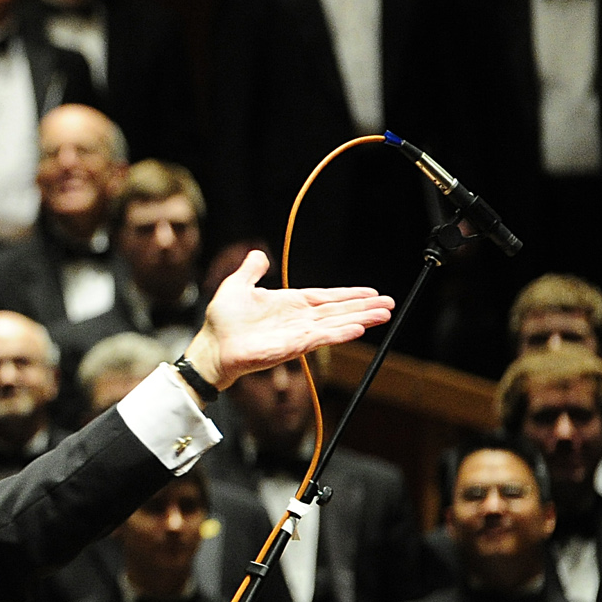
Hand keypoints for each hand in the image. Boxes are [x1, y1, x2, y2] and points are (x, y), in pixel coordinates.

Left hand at [182, 249, 393, 388]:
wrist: (211, 346)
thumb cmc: (222, 320)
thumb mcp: (237, 285)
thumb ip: (251, 270)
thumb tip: (259, 254)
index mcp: (289, 303)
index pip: (326, 297)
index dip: (349, 295)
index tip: (372, 292)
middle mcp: (298, 319)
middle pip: (338, 311)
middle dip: (365, 307)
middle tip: (390, 304)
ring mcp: (297, 333)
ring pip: (335, 324)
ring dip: (360, 319)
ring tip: (384, 315)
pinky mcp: (292, 347)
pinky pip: (320, 338)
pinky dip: (339, 333)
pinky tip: (358, 329)